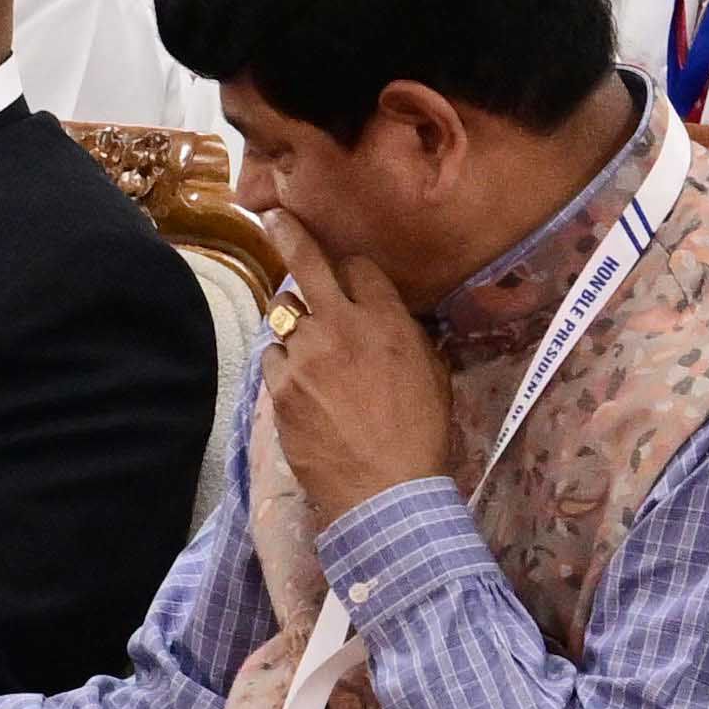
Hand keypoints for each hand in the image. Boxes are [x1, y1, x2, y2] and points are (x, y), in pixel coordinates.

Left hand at [245, 207, 458, 518]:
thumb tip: (395, 319)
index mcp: (386, 320)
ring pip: (285, 318)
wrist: (384, 492)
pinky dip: (285, 364)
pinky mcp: (279, 387)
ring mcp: (304, 355)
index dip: (353, 269)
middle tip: (274, 217)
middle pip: (306, 265)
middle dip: (289, 235)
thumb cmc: (422, 436)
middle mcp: (340, 326)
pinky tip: (300, 385)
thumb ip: (409, 336)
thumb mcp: (434, 375)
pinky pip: (274, 358)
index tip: (348, 274)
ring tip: (309, 351)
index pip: (358, 268)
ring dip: (295, 327)